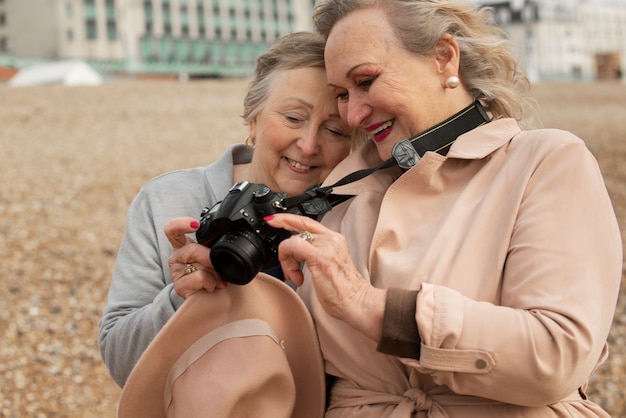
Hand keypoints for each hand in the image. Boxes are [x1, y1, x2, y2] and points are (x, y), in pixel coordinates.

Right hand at [164, 217, 226, 297]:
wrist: (209, 298)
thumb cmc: (212, 273)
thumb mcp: (213, 256)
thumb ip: (214, 246)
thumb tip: (226, 243)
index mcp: (183, 244)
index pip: (172, 229)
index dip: (181, 224)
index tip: (195, 225)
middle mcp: (177, 256)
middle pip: (192, 249)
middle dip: (210, 257)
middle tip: (220, 264)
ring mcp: (176, 271)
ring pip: (197, 264)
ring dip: (214, 272)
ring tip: (217, 279)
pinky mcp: (179, 286)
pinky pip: (199, 278)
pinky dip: (211, 282)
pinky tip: (211, 287)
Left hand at [264, 214, 385, 341]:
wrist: (357, 302)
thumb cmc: (343, 291)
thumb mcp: (327, 265)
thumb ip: (314, 254)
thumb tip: (294, 254)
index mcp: (334, 239)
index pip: (307, 222)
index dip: (287, 219)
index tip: (273, 220)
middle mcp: (331, 239)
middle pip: (296, 233)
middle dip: (287, 253)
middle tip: (290, 271)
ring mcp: (326, 246)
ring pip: (292, 241)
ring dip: (288, 262)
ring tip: (296, 277)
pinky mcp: (320, 257)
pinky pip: (293, 248)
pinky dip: (289, 262)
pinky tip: (297, 277)